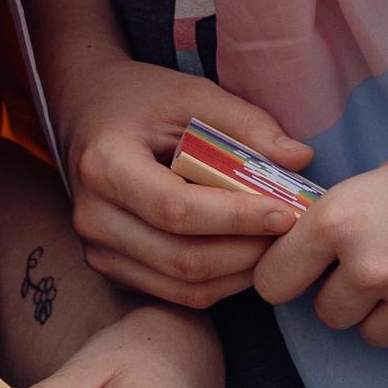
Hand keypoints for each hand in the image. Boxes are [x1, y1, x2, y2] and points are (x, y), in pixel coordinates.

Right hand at [62, 58, 313, 309]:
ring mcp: (97, 249)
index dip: (236, 218)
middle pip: (182, 258)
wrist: (86, 110)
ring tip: (273, 246)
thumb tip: (301, 158)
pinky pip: (174, 293)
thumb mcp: (190, 94)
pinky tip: (244, 256)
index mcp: (106, 165)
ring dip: (238, 274)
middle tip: (290, 234)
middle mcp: (94, 216)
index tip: (285, 213)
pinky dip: (218, 283)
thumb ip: (245, 123)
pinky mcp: (110, 268)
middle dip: (246, 253)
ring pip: (182, 287)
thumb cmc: (140, 99)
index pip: (178, 210)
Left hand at [254, 65, 387, 354]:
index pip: (276, 280)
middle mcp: (371, 269)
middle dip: (347, 293)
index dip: (286, 275)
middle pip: (328, 314)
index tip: (298, 274)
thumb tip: (316, 253)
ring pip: (375, 334)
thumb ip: (348, 221)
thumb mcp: (386, 174)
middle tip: (383, 262)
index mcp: (342, 220)